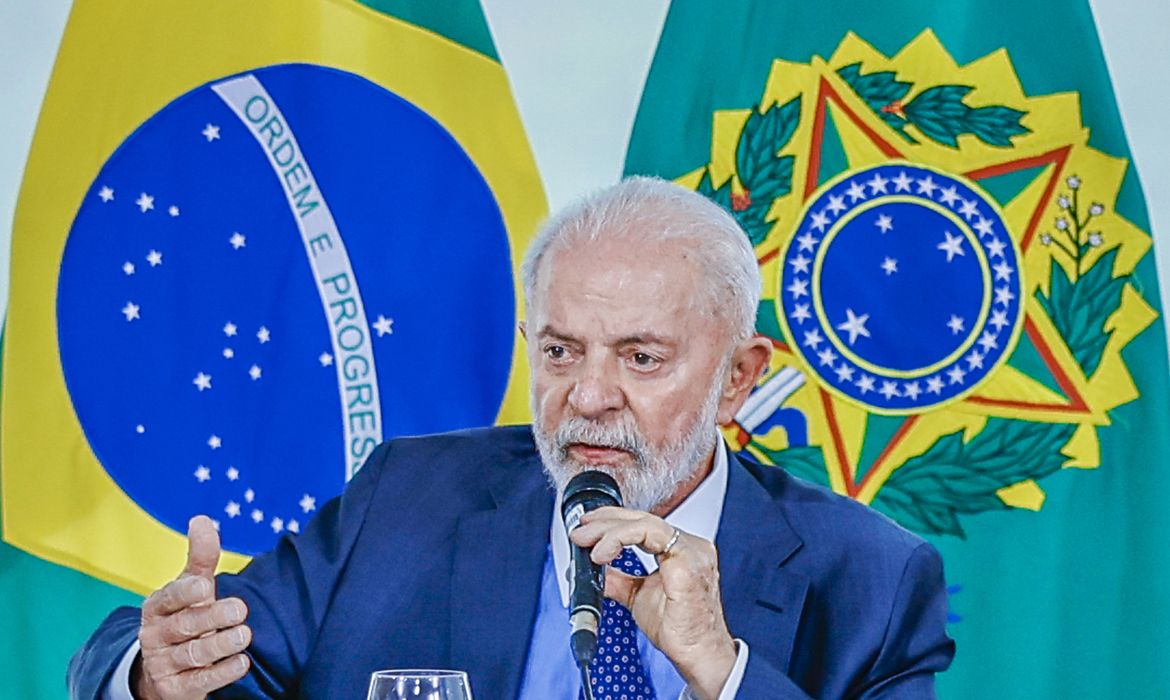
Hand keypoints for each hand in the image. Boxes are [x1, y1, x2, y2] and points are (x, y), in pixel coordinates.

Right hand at [132, 516, 251, 699]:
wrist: (166, 670)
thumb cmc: (185, 617)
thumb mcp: (192, 589)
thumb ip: (200, 559)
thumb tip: (202, 518)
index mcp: (157, 607)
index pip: (168, 598)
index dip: (184, 592)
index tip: (204, 585)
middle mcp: (156, 635)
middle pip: (184, 626)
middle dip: (211, 617)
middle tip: (240, 609)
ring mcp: (163, 664)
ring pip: (192, 654)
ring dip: (220, 644)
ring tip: (244, 635)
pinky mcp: (175, 689)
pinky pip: (198, 682)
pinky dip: (222, 673)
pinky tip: (243, 662)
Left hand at [570, 507, 736, 699]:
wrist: (697, 654)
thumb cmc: (680, 629)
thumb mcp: (637, 597)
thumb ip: (617, 580)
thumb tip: (592, 570)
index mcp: (681, 551)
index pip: (643, 524)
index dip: (613, 521)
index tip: (588, 528)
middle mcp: (690, 546)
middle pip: (642, 518)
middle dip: (605, 522)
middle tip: (580, 533)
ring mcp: (692, 551)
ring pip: (644, 523)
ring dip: (610, 530)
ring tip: (588, 544)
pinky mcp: (688, 561)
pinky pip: (650, 534)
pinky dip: (620, 538)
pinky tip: (604, 553)